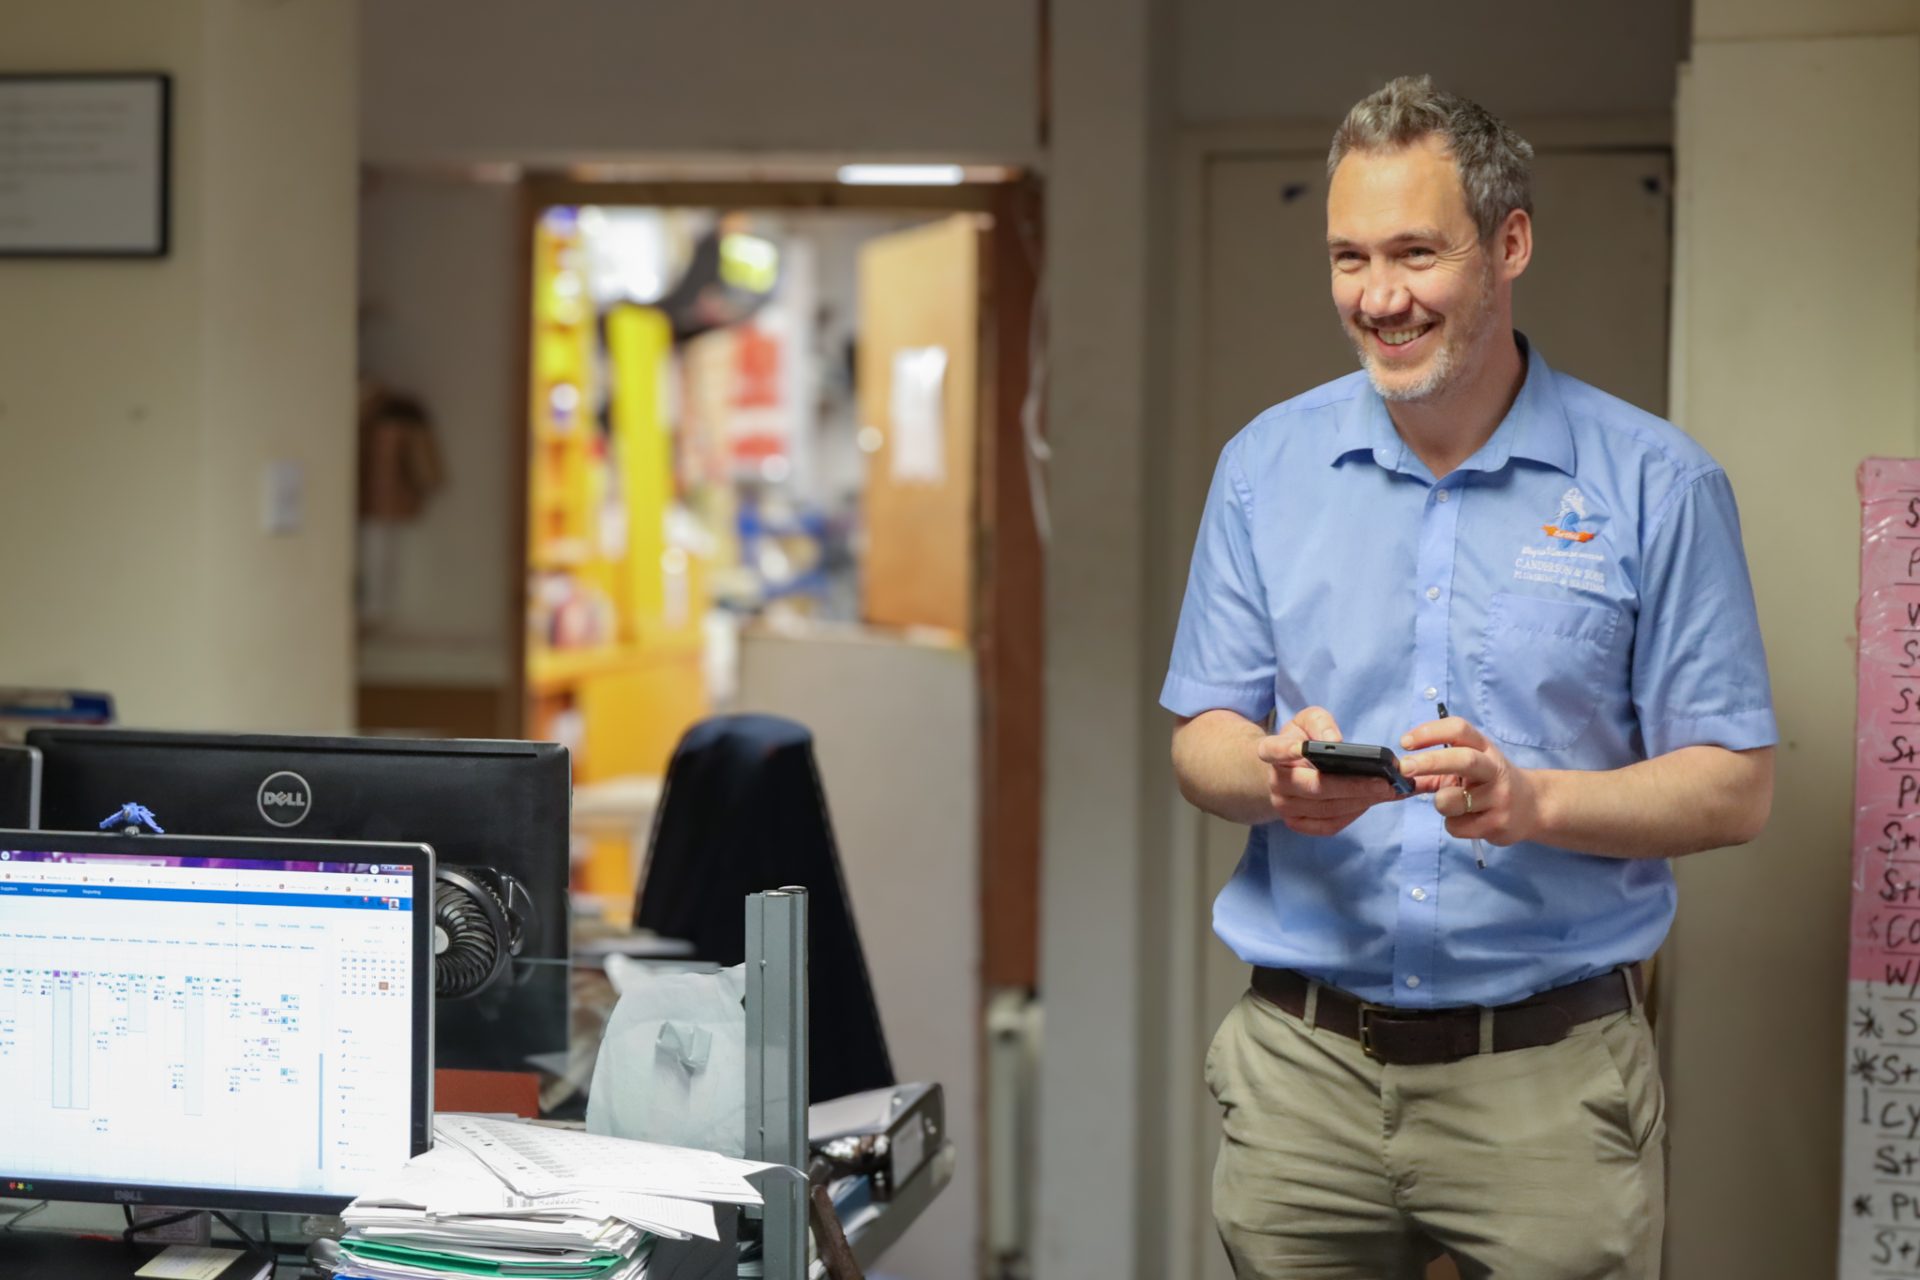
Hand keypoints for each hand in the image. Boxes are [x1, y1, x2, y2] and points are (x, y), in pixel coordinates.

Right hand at [1253, 706, 1401, 835]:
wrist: (1286, 771)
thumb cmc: (1301, 741)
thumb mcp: (1307, 722)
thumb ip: (1320, 723)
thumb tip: (1334, 741)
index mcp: (1272, 751)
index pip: (1273, 750)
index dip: (1285, 750)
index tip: (1302, 748)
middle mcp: (1276, 782)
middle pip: (1315, 788)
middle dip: (1352, 786)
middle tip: (1384, 783)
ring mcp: (1285, 807)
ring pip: (1327, 809)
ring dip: (1361, 802)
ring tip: (1389, 792)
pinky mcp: (1298, 823)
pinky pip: (1329, 825)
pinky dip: (1354, 815)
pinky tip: (1373, 802)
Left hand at [1398, 714, 1541, 846]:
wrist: (1534, 807)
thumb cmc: (1489, 783)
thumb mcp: (1469, 767)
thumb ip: (1435, 769)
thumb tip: (1398, 775)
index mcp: (1484, 748)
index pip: (1459, 729)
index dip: (1431, 732)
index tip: (1405, 742)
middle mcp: (1494, 769)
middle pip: (1463, 759)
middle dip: (1430, 762)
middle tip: (1405, 768)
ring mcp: (1499, 797)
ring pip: (1451, 800)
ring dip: (1441, 803)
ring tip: (1454, 804)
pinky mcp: (1499, 824)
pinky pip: (1456, 826)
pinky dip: (1453, 824)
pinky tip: (1469, 820)